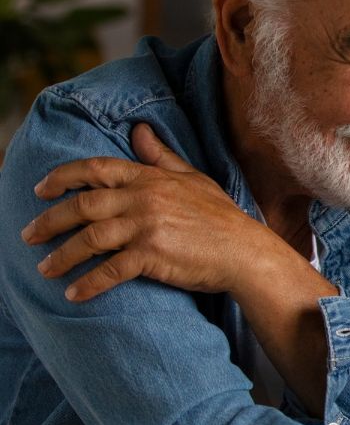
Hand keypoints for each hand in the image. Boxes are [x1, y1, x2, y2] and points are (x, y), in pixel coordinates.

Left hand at [22, 123, 273, 301]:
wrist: (245, 252)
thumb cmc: (222, 217)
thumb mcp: (193, 179)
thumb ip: (161, 157)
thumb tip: (140, 130)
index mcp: (150, 178)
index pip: (96, 169)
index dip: (62, 177)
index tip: (40, 190)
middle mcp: (144, 198)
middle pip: (82, 205)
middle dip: (49, 221)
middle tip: (29, 235)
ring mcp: (147, 226)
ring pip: (89, 239)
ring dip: (61, 256)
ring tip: (45, 268)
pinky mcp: (152, 255)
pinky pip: (110, 270)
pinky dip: (88, 284)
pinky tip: (74, 294)